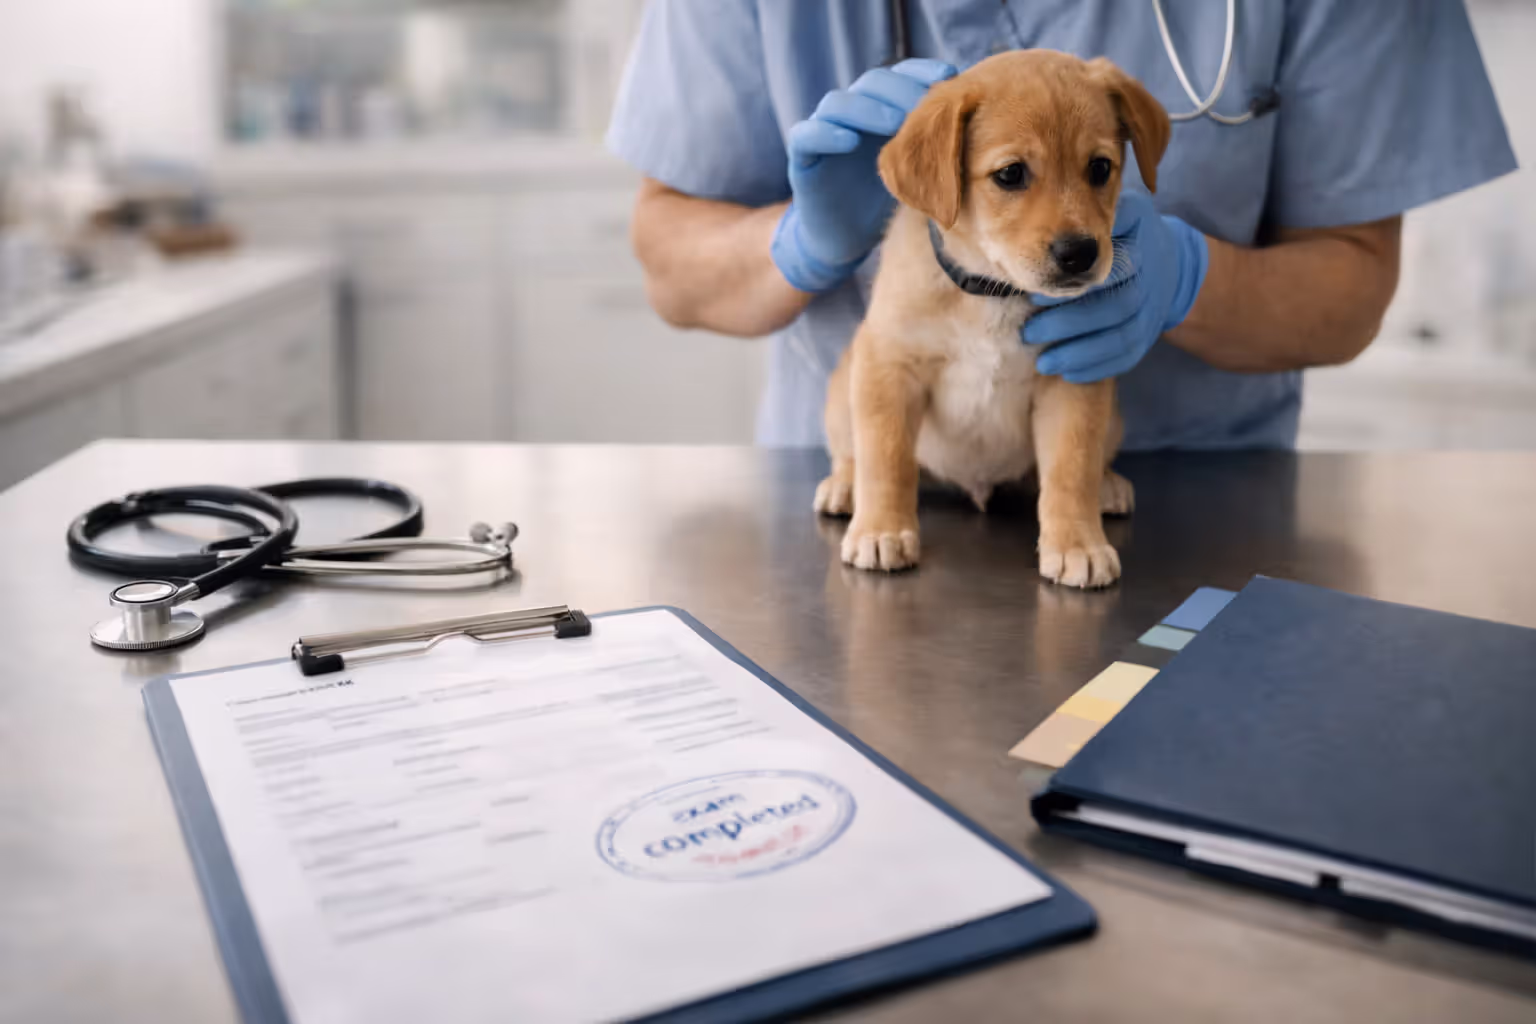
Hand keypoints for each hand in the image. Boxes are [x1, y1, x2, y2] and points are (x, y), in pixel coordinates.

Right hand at [772, 58, 956, 292]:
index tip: (951, 78)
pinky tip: (850, 141)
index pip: (900, 78)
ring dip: (867, 109)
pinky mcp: (803, 158)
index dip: (921, 74)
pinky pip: (808, 135)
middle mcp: (853, 116)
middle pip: (872, 84)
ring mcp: (826, 134)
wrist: (840, 240)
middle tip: (925, 100)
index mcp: (880, 112)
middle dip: (899, 90)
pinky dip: (827, 133)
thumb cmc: (882, 202)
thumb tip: (994, 124)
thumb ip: (940, 148)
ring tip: (896, 123)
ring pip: (839, 103)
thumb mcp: (919, 175)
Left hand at [1023, 192, 1209, 382]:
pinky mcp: (1147, 336)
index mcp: (1139, 246)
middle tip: (1028, 332)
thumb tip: (1063, 221)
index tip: (1035, 295)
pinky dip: (1097, 368)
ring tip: (1042, 362)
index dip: (1073, 285)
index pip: (1110, 269)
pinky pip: (1126, 357)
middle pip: (1113, 308)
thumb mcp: (1120, 211)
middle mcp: (1148, 281)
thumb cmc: (1127, 234)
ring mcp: (1151, 312)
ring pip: (1118, 338)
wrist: (1168, 263)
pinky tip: (1067, 373)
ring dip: (1078, 352)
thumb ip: (1096, 212)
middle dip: (1067, 324)